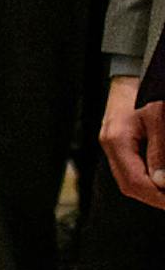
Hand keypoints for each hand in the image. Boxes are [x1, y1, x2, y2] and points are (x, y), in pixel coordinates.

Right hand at [101, 74, 164, 209]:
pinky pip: (130, 168)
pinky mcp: (119, 141)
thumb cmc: (146, 90)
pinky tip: (160, 179)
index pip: (135, 182)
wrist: (132, 71)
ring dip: (152, 190)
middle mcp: (110, 144)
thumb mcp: (158, 119)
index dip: (158, 198)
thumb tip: (162, 183)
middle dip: (155, 198)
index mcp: (117, 140)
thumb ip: (160, 152)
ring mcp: (112, 143)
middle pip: (129, 185)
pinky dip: (148, 178)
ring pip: (129, 179)